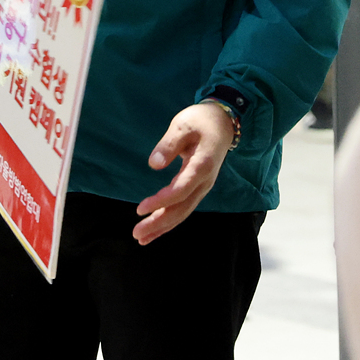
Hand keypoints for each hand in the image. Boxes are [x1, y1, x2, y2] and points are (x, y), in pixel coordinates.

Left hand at [134, 101, 233, 244]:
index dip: (161, 201)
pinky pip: (184, 208)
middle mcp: (205, 181)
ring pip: (183, 212)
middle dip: (159, 223)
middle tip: (136, 233)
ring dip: (163, 227)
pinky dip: (170, 221)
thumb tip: (154, 164)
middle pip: (182, 208)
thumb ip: (169, 144)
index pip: (181, 190)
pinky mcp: (198, 188)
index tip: (140, 208)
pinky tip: (156, 230)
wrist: (223, 123)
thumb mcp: (183, 125)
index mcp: (202, 165)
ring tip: (141, 238)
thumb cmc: (200, 120)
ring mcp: (203, 187)